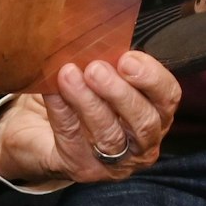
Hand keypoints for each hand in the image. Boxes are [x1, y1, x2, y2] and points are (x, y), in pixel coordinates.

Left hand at [0, 52, 178, 190]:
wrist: (38, 129)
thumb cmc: (79, 94)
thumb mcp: (98, 73)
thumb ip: (106, 60)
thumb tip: (97, 35)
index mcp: (154, 112)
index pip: (168, 97)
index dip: (152, 78)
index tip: (128, 58)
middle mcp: (143, 143)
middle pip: (144, 122)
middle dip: (120, 94)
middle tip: (96, 69)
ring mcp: (115, 162)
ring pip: (111, 136)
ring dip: (89, 104)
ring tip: (69, 76)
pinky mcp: (83, 169)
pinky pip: (74, 141)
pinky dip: (63, 114)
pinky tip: (52, 92)